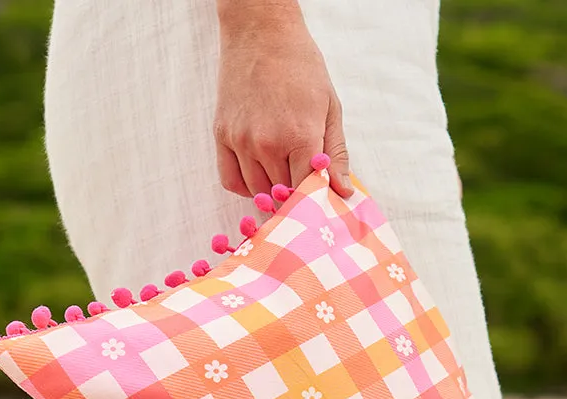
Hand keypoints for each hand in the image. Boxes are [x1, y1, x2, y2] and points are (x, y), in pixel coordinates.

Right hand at [214, 3, 352, 198]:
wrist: (261, 33)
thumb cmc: (301, 68)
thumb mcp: (330, 108)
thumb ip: (336, 154)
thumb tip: (344, 192)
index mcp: (300, 137)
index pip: (308, 191)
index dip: (315, 198)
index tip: (320, 197)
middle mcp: (267, 143)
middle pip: (282, 194)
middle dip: (294, 194)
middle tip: (301, 184)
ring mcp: (241, 141)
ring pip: (257, 192)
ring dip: (270, 192)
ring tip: (282, 174)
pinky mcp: (222, 136)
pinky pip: (231, 181)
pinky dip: (245, 186)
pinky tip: (259, 175)